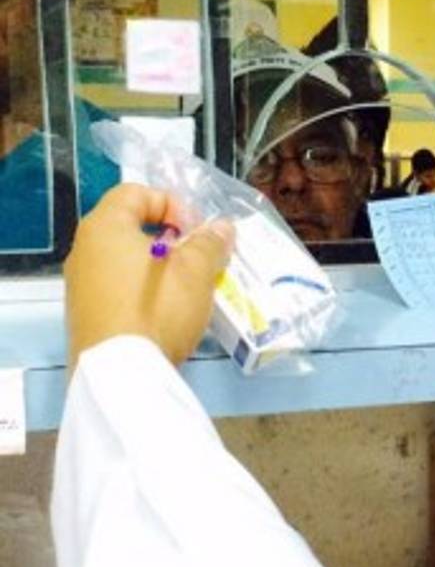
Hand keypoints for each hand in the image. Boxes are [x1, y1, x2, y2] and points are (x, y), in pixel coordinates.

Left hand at [65, 184, 234, 369]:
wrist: (119, 373)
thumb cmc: (157, 308)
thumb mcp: (196, 271)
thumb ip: (210, 242)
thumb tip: (221, 228)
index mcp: (104, 227)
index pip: (136, 192)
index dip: (172, 203)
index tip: (196, 231)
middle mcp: (85, 250)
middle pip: (132, 227)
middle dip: (172, 238)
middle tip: (200, 260)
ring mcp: (81, 285)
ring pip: (127, 260)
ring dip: (161, 267)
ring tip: (190, 289)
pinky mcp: (86, 315)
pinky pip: (119, 288)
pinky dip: (145, 291)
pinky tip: (168, 313)